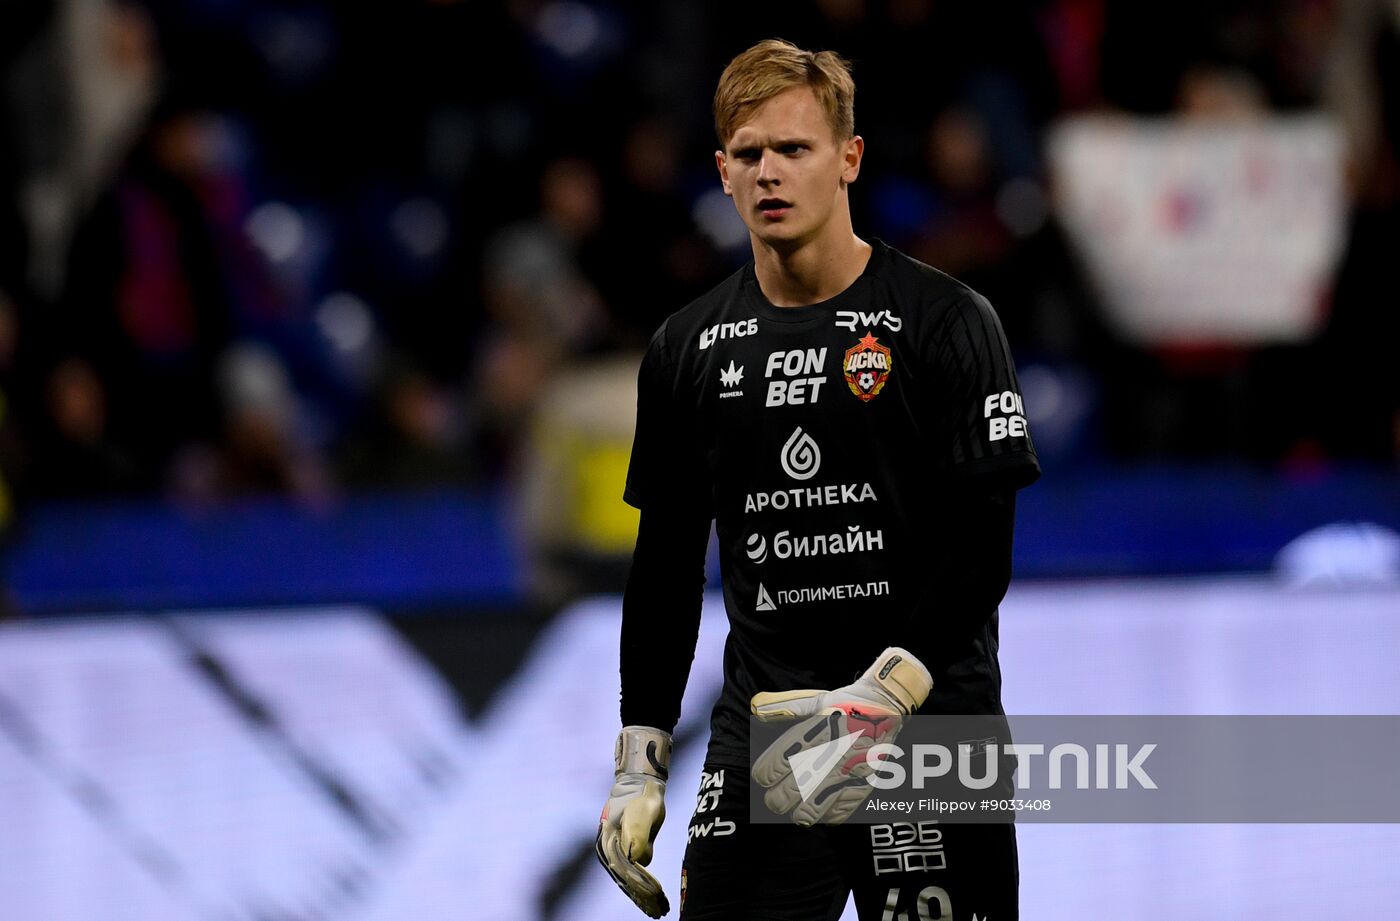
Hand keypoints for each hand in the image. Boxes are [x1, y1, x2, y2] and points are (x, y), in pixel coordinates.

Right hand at [596, 726, 671, 916]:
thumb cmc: (643, 798)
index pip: (625, 870)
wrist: (639, 785)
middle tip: (659, 912)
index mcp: (609, 840)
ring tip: (657, 911)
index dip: (641, 887)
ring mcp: (613, 852)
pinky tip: (652, 899)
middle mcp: (607, 849)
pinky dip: (640, 888)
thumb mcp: (645, 812)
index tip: (656, 896)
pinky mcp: (622, 853)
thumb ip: (639, 834)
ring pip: (627, 881)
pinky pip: (630, 875)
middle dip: (642, 897)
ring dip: (642, 897)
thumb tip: (638, 861)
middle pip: (625, 880)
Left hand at [750, 647, 932, 825]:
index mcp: (814, 734)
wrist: (889, 707)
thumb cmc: (849, 704)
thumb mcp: (816, 700)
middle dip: (775, 800)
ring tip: (794, 810)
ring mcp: (847, 774)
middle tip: (775, 798)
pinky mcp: (864, 786)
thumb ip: (784, 707)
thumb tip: (755, 708)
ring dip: (797, 814)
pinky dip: (825, 817)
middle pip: (788, 794)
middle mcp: (828, 756)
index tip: (763, 776)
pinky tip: (820, 809)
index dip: (764, 775)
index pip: (777, 765)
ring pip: (810, 811)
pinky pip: (838, 814)